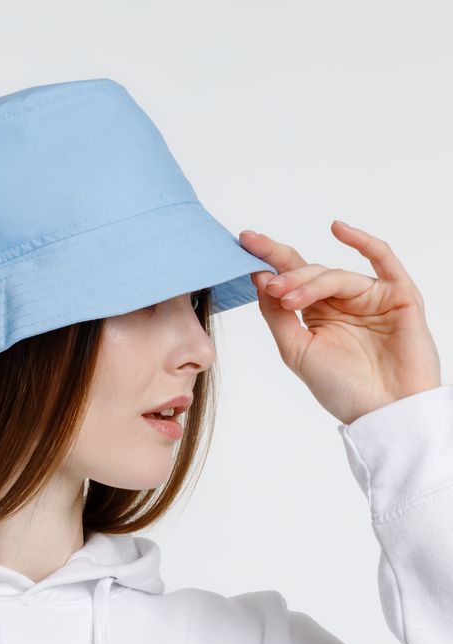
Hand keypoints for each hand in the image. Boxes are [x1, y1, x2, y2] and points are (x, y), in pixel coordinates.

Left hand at [239, 220, 441, 424]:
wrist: (385, 413)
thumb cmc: (343, 389)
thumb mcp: (297, 350)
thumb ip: (277, 315)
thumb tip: (260, 276)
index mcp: (318, 314)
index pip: (291, 278)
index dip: (269, 259)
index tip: (244, 242)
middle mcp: (343, 302)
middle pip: (310, 273)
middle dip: (286, 275)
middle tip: (268, 284)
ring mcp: (371, 297)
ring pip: (335, 275)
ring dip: (309, 282)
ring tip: (288, 297)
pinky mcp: (399, 296)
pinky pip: (383, 261)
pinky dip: (363, 242)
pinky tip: (338, 230)